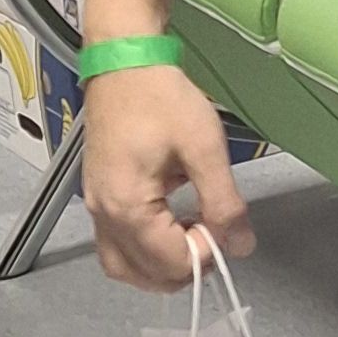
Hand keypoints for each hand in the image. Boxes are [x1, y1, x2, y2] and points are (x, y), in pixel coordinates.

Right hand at [82, 64, 249, 287]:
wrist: (124, 61)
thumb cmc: (161, 97)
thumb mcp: (204, 148)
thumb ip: (224, 202)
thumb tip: (241, 245)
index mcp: (127, 206)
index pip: (169, 262)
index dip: (205, 255)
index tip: (224, 226)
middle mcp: (103, 214)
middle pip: (143, 275)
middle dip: (184, 267)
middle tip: (212, 236)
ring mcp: (95, 207)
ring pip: (124, 266)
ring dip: (161, 265)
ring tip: (192, 234)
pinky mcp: (98, 196)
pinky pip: (116, 243)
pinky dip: (144, 248)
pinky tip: (171, 221)